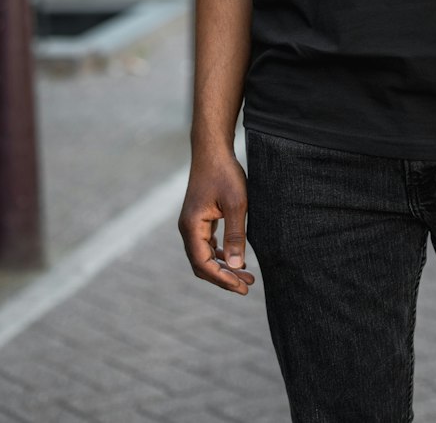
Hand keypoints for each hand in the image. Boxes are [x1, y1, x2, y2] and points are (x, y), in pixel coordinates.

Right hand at [178, 151, 255, 294]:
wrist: (213, 149)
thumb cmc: (224, 173)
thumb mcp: (236, 204)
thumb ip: (235, 236)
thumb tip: (237, 267)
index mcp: (191, 226)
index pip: (203, 264)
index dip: (222, 279)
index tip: (243, 286)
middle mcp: (187, 228)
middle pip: (202, 264)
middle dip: (224, 277)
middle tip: (248, 285)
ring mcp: (192, 223)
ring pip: (205, 255)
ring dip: (224, 267)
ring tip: (247, 275)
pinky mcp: (199, 218)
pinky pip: (207, 244)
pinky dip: (220, 254)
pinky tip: (237, 258)